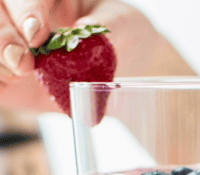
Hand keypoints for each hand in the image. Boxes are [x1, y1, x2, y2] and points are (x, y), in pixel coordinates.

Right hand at [0, 0, 167, 111]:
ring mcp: (16, 44)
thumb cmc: (124, 35)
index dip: (27, 9)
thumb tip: (82, 32)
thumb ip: (106, 26)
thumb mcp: (124, 24)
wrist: (129, 67)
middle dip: (4, 35)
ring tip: (17, 73)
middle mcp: (27, 15)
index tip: (37, 34)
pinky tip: (9, 82)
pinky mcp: (11, 78)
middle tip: (23, 62)